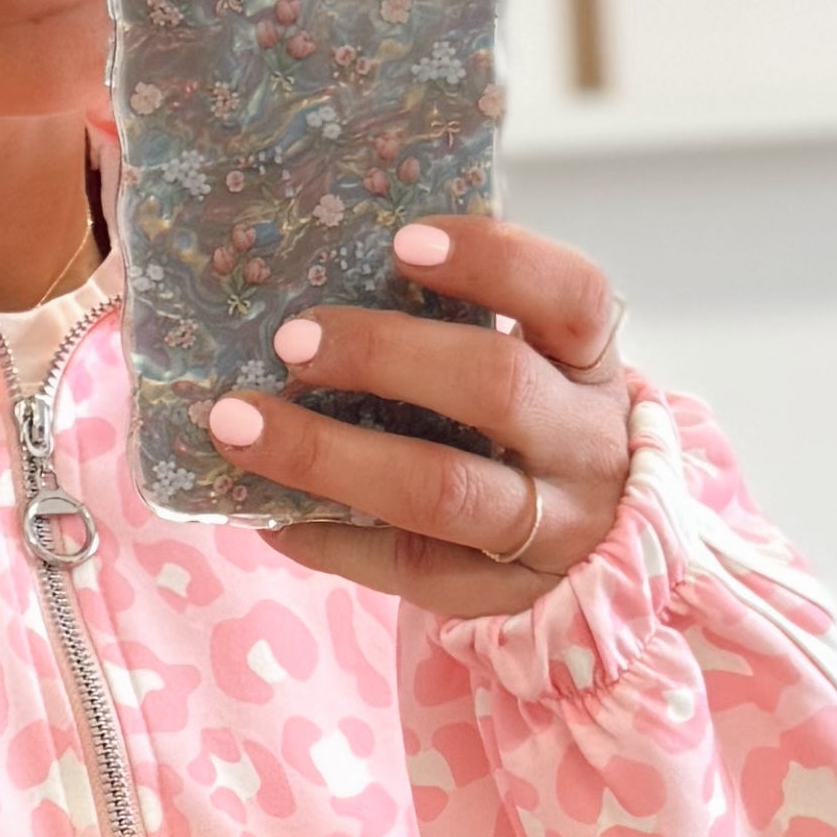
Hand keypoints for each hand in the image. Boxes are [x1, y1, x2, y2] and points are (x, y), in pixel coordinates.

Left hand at [203, 212, 628, 618]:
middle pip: (497, 386)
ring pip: (442, 489)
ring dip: (328, 455)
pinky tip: (268, 513)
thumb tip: (319, 278)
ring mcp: (552, 528)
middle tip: (291, 341)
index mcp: (591, 365)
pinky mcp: (500, 594)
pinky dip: (325, 536)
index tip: (402, 243)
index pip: (572, 296)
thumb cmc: (532, 433)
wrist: (595, 555)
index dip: (495, 261)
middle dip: (383, 353)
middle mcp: (585, 445)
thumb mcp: (537, 371)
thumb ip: (462, 327)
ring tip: (241, 426)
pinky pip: (403, 563)